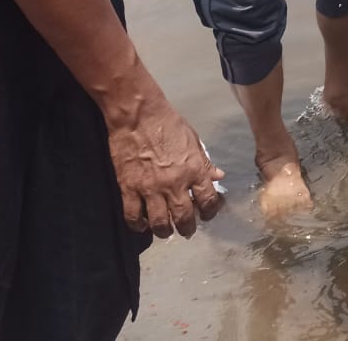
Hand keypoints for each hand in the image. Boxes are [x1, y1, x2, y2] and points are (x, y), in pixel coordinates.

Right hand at [108, 96, 224, 237]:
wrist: (138, 116)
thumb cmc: (169, 124)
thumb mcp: (194, 140)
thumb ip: (204, 162)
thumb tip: (218, 176)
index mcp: (194, 170)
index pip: (208, 200)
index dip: (210, 212)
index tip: (207, 215)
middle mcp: (175, 183)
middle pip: (184, 217)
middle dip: (187, 228)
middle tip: (187, 231)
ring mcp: (150, 188)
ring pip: (159, 222)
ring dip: (164, 231)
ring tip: (166, 231)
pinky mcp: (129, 188)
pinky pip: (133, 215)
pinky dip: (138, 224)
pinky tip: (142, 224)